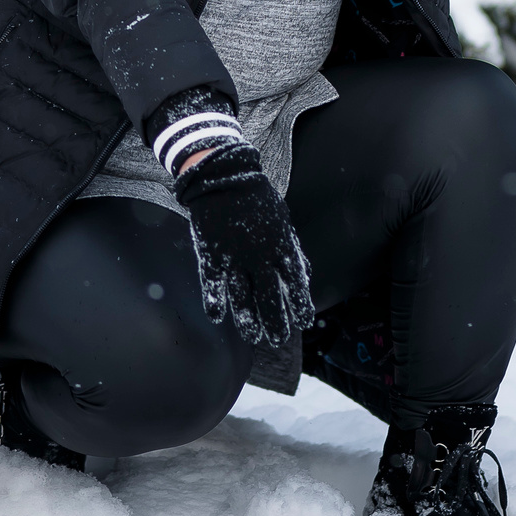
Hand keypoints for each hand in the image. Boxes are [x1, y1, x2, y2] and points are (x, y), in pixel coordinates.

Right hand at [176, 141, 314, 349]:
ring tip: (254, 336)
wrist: (223, 176)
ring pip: (242, 300)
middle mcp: (260, 258)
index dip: (300, 307)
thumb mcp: (283, 222)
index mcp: (281, 247)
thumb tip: (304, 276)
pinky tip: (217, 316)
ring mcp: (234, 258)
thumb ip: (293, 251)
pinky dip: (214, 303)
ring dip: (249, 322)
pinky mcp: (211, 255)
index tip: (303, 321)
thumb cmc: (256, 198)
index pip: (295, 286)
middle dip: (276, 324)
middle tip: (278, 338)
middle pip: (270, 301)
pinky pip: (212, 286)